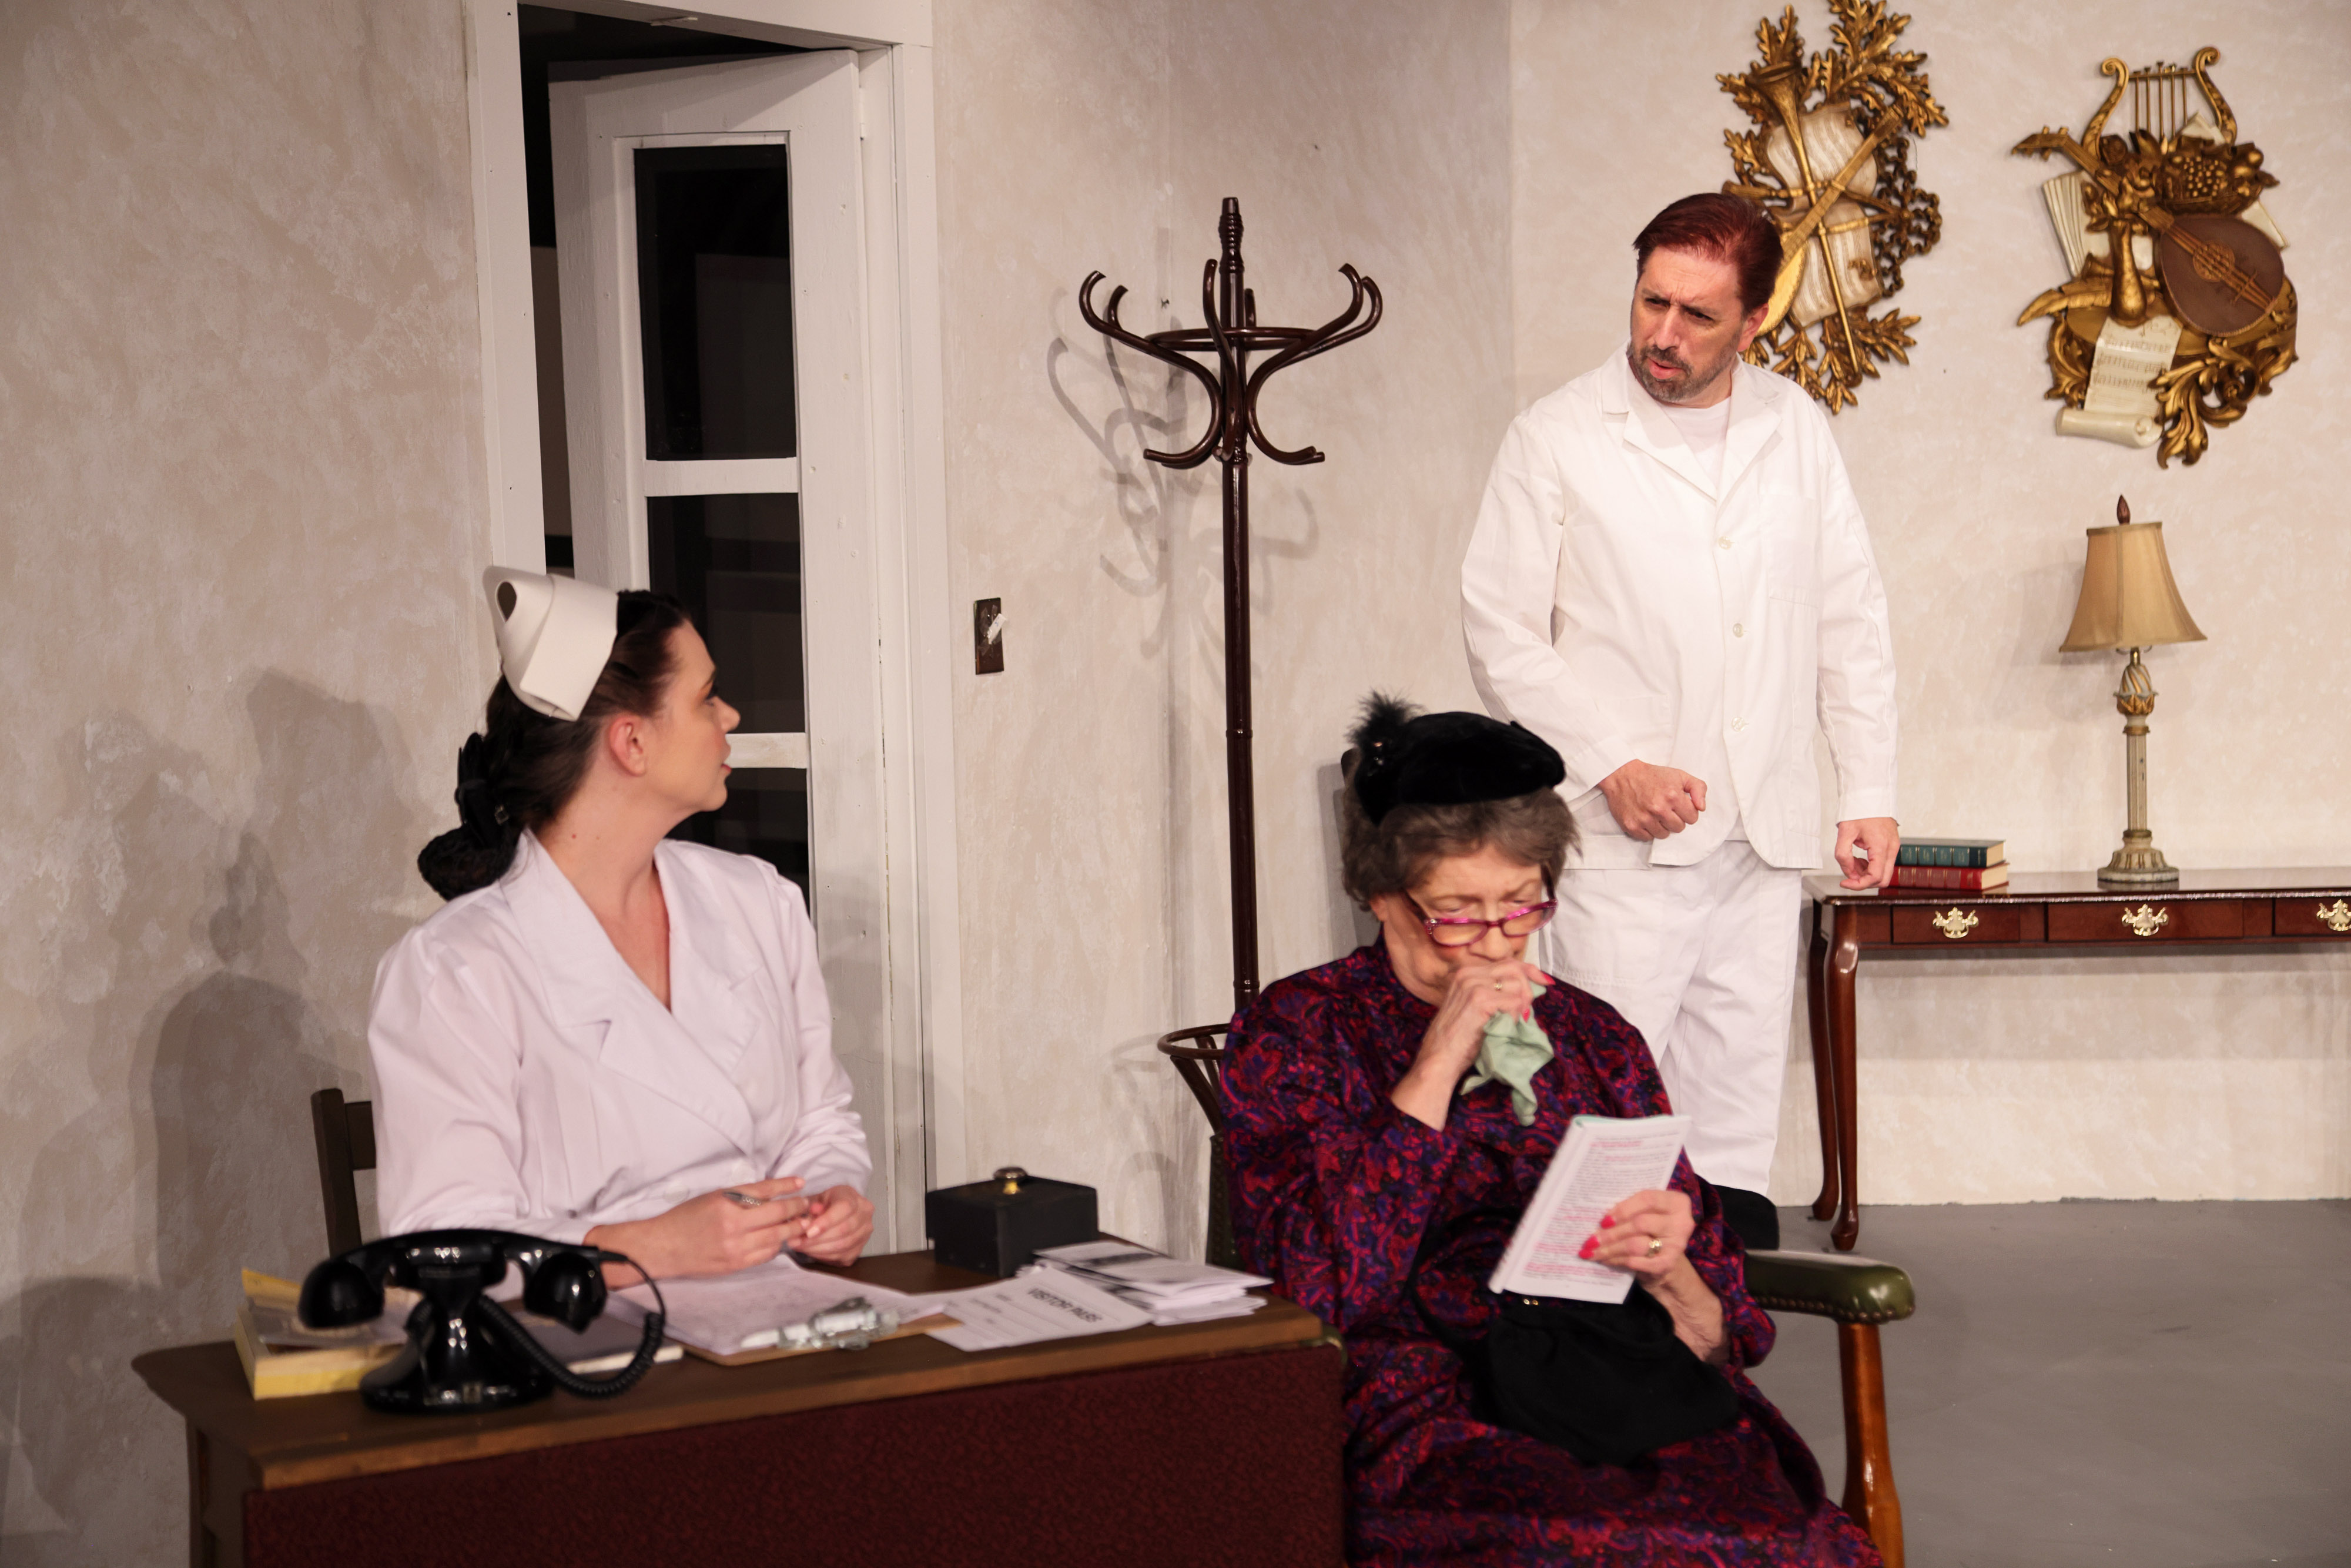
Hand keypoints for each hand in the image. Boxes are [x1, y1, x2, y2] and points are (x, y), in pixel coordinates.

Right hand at [586, 1177, 807, 1283]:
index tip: (801, 1183)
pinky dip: (776, 1245)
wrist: (664, 1248)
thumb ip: (740, 1195)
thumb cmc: (685, 1219)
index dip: (786, 1187)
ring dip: (792, 1228)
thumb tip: (770, 1193)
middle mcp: (733, 1225)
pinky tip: (780, 1239)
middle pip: (777, 1214)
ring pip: (776, 1236)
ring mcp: (736, 1247)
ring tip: (801, 1222)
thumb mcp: (713, 1197)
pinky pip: (766, 1255)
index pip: (765, 1191)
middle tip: (806, 1204)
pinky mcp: (736, 1264)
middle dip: (796, 1208)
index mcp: (726, 1203)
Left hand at [796, 1185, 874, 1265]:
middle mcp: (864, 1214)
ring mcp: (865, 1232)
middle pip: (844, 1229)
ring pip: (843, 1245)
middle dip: (818, 1239)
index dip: (826, 1221)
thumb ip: (810, 1207)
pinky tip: (811, 1251)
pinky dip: (824, 1256)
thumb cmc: (825, 1204)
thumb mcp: (815, 1199)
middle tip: (798, 1242)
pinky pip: (842, 1256)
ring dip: (818, 1249)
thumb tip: (805, 1221)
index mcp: (854, 1197)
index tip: (809, 1232)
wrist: (836, 1212)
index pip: (844, 1208)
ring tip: (801, 1247)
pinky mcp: (859, 1249)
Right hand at [1389, 956, 1549, 1129]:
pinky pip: (1514, 1002)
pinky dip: (1515, 1016)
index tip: (1544, 981)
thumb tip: (1528, 990)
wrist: (1439, 1058)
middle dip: (1527, 988)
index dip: (1530, 970)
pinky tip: (1505, 1027)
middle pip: (1514, 968)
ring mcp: (1473, 985)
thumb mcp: (1473, 1007)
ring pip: (1517, 986)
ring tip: (1511, 1022)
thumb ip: (1494, 993)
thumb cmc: (1457, 1039)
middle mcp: (1468, 974)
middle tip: (1526, 1011)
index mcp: (1466, 973)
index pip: (1507, 962)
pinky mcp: (1480, 1000)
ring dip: (1521, 1006)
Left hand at [1575, 1188, 1694, 1281]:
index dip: (1623, 1209)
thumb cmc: (1650, 1231)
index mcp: (1676, 1202)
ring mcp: (1677, 1245)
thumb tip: (1597, 1216)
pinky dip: (1619, 1261)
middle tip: (1590, 1240)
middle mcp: (1681, 1222)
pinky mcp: (1669, 1264)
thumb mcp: (1646, 1214)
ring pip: (1636, 1244)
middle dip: (1611, 1233)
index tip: (1603, 1220)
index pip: (1647, 1199)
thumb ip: (1630, 1210)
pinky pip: (1638, 1262)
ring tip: (1592, 1252)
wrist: (1665, 1262)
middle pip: (1639, 1224)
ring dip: (1610, 1249)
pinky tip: (1605, 1261)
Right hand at [1598, 760, 1706, 840]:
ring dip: (1662, 826)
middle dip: (1675, 819)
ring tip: (1655, 813)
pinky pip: (1647, 838)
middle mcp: (1659, 809)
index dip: (1687, 811)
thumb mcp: (1679, 775)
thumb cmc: (1652, 775)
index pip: (1692, 818)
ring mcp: (1644, 819)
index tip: (1678, 806)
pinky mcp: (1632, 826)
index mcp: (1673, 796)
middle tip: (1666, 809)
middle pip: (1679, 828)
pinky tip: (1645, 818)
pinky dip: (1648, 830)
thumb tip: (1702, 808)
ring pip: (1664, 835)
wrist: (1622, 775)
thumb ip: (1698, 789)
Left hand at [1836, 816, 1898, 888]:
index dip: (1858, 885)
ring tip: (1852, 861)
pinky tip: (1859, 858)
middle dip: (1863, 881)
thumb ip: (1843, 855)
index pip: (1875, 877)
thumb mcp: (1845, 832)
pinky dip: (1871, 866)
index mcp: (1881, 846)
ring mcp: (1893, 847)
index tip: (1844, 883)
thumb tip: (1848, 873)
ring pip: (1883, 873)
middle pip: (1883, 880)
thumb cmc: (1859, 810)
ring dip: (1866, 873)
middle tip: (1849, 872)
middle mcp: (1891, 849)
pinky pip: (1883, 864)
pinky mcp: (1892, 845)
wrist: (1871, 796)